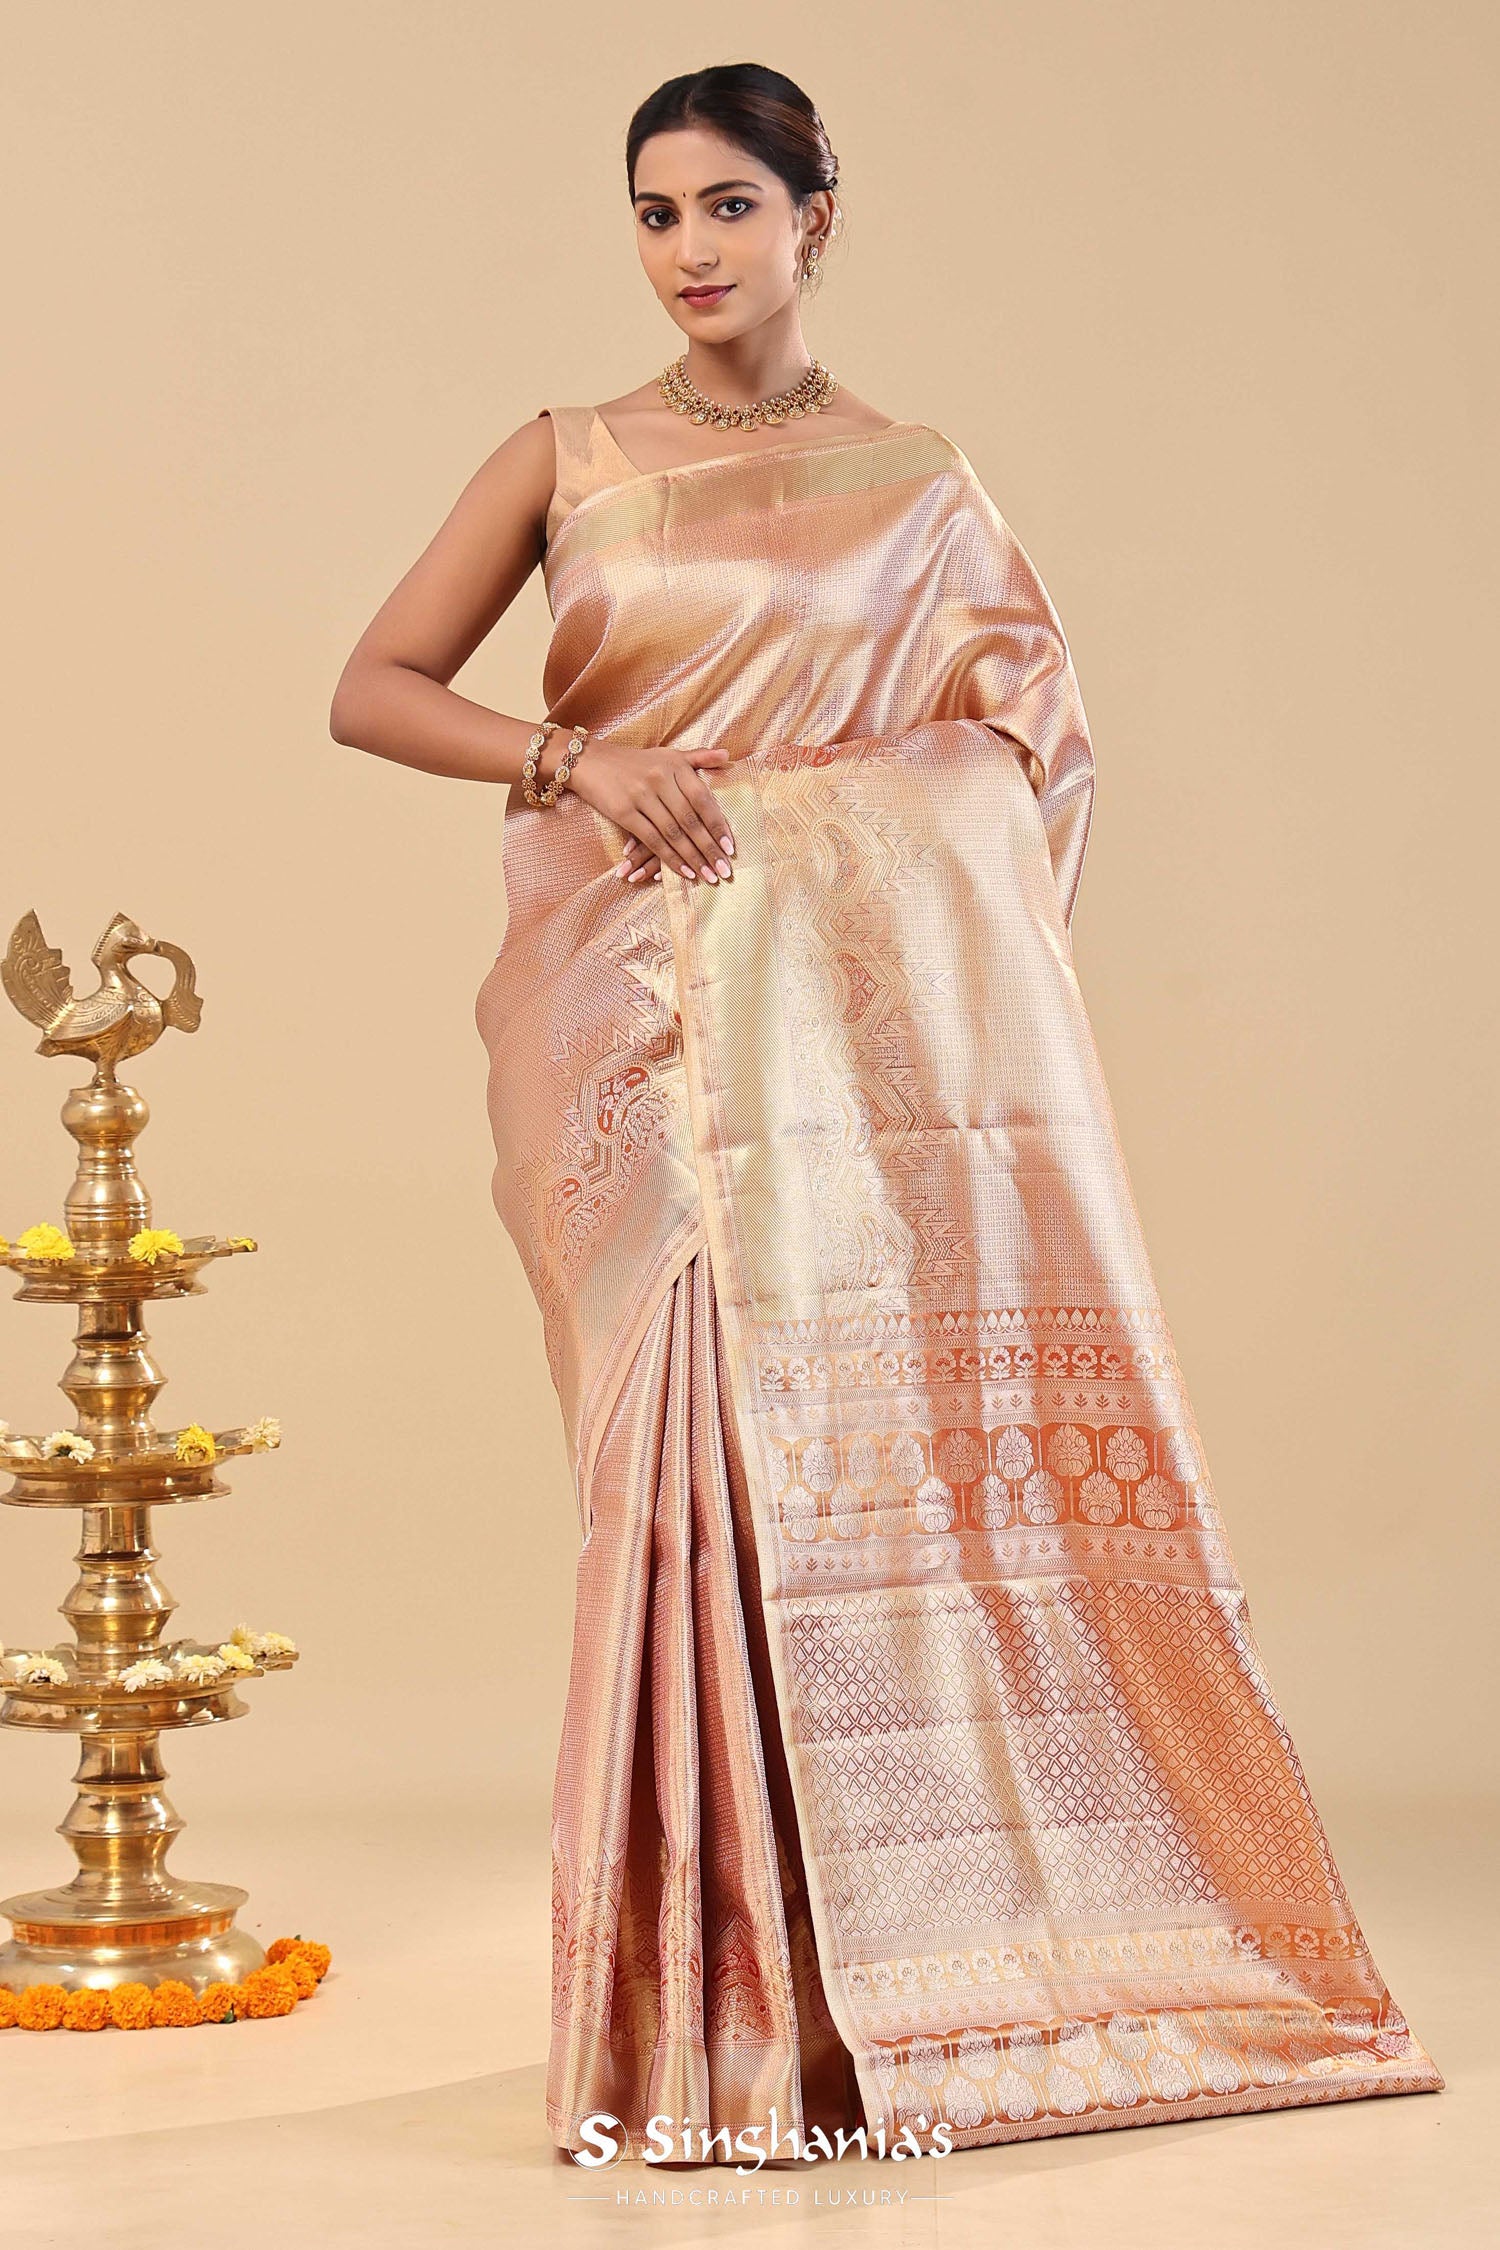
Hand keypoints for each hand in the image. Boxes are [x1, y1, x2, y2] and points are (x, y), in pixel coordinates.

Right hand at [568, 739, 736, 884]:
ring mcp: (641, 796)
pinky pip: (652, 840)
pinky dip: (669, 858)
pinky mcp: (624, 812)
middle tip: (725, 871)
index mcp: (675, 766)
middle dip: (709, 848)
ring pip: (673, 833)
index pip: (703, 799)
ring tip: (708, 876)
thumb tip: (728, 757)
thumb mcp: (667, 754)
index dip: (718, 825)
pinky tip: (684, 872)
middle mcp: (660, 779)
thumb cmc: (635, 762)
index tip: (731, 848)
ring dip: (693, 858)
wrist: (590, 761)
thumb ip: (699, 757)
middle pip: (690, 820)